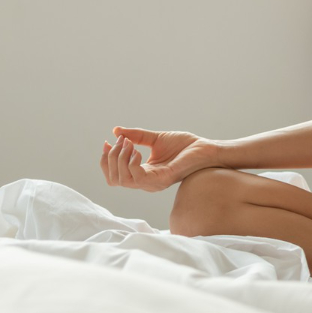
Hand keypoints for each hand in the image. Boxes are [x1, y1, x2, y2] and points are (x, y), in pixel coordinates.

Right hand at [100, 126, 218, 191]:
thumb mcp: (155, 139)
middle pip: (114, 179)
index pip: (114, 175)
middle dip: (111, 157)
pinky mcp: (163, 179)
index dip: (106, 160)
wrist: (205, 148)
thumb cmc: (184, 146)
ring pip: (123, 179)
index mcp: (143, 173)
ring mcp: (153, 182)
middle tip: (121, 140)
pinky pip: (138, 178)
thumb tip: (116, 131)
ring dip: (120, 158)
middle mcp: (146, 181)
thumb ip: (136, 136)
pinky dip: (132, 163)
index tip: (107, 141)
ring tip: (129, 143)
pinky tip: (137, 150)